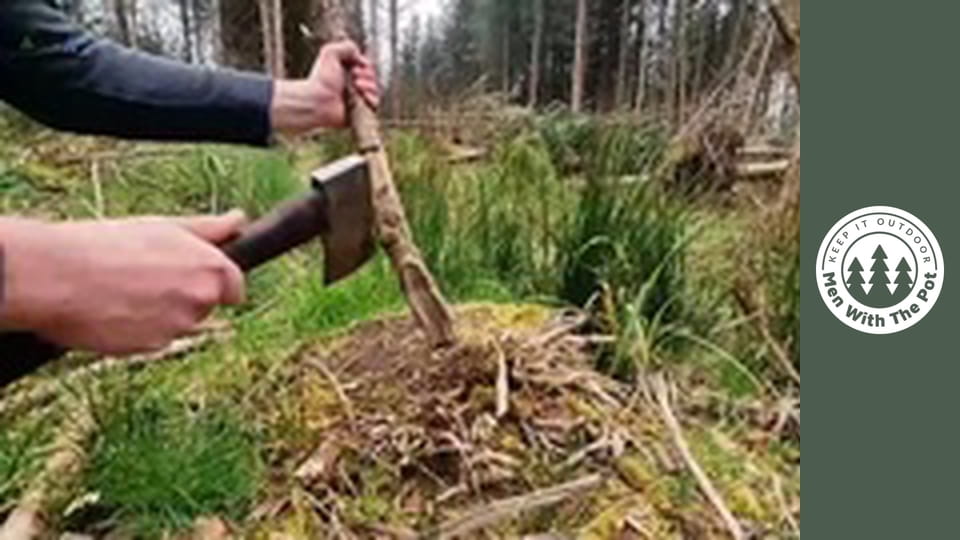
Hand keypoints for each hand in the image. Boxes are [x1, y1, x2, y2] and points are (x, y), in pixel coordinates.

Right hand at [0, 211, 246, 354]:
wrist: (57, 277)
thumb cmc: (108, 244)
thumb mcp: (163, 227)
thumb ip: (209, 229)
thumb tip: (239, 220)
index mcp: (210, 268)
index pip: (234, 286)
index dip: (213, 280)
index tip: (190, 274)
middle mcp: (201, 300)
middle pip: (206, 305)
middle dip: (184, 295)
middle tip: (144, 275)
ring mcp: (178, 327)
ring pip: (178, 323)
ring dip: (159, 313)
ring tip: (122, 289)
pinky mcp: (152, 349)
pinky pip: (153, 340)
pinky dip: (138, 329)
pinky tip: (112, 310)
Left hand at [270, 40, 378, 134]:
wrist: (317, 101)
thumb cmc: (321, 78)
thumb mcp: (330, 52)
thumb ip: (346, 46)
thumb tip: (361, 56)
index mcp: (348, 72)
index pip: (367, 67)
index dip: (365, 65)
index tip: (356, 66)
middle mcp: (353, 85)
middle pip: (373, 78)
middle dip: (368, 75)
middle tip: (355, 77)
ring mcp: (358, 99)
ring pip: (376, 90)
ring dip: (369, 86)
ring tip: (357, 86)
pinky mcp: (360, 112)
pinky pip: (375, 105)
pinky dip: (372, 99)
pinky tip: (363, 96)